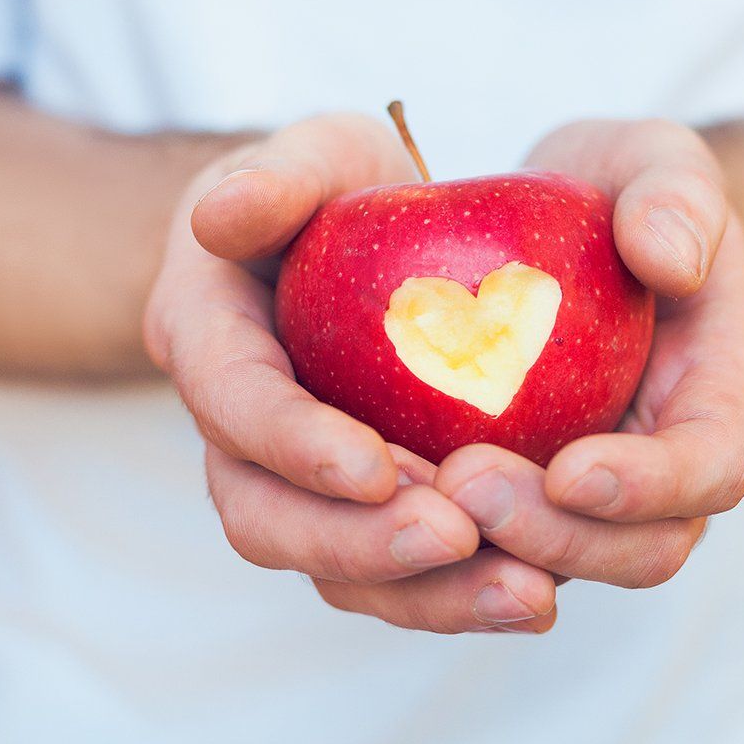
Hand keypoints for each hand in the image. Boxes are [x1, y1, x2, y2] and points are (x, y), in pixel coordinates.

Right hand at [145, 114, 558, 632]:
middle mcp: (234, 428)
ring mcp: (292, 480)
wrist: (351, 234)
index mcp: (205, 336)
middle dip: (356, 543)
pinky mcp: (356, 511)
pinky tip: (538, 589)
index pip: (230, 402)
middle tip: (457, 535)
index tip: (380, 467)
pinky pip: (393, 574)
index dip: (294, 444)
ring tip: (525, 591)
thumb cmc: (335, 182)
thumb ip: (273, 176)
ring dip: (421, 592)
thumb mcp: (313, 151)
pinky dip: (458, 592)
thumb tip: (220, 215)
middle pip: (265, 517)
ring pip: (330, 568)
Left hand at [434, 119, 743, 587]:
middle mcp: (661, 471)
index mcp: (716, 397)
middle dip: (554, 537)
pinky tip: (359, 497)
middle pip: (636, 551)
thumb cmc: (618, 192)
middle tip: (462, 483)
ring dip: (478, 560)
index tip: (572, 470)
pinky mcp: (508, 505)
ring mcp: (584, 501)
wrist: (568, 228)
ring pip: (548, 572)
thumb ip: (677, 196)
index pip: (712, 468)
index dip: (651, 488)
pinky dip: (419, 542)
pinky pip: (472, 554)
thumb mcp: (656, 162)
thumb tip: (670, 261)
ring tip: (402, 497)